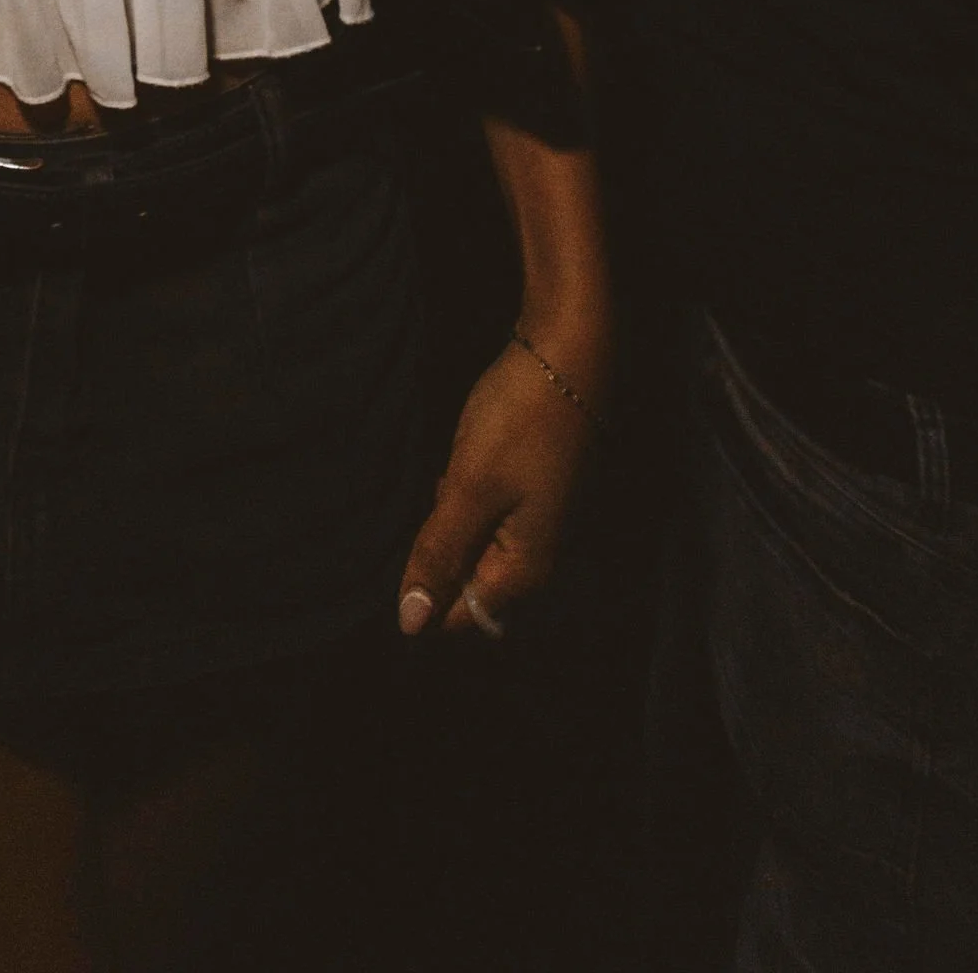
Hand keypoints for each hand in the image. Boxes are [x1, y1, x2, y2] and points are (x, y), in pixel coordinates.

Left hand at [398, 328, 600, 642]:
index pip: (463, 617)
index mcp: (525, 571)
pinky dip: (466, 490)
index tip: (421, 535)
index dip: (426, 592)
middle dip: (440, 543)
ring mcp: (537, 523)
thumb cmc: (519, 420)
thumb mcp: (469, 487)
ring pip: (472, 541)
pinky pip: (485, 511)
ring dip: (451, 513)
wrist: (568, 352)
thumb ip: (440, 555)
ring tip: (463, 464)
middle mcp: (536, 557)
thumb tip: (409, 625)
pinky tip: (470, 454)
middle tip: (449, 488)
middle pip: (467, 579)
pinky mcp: (532, 492)